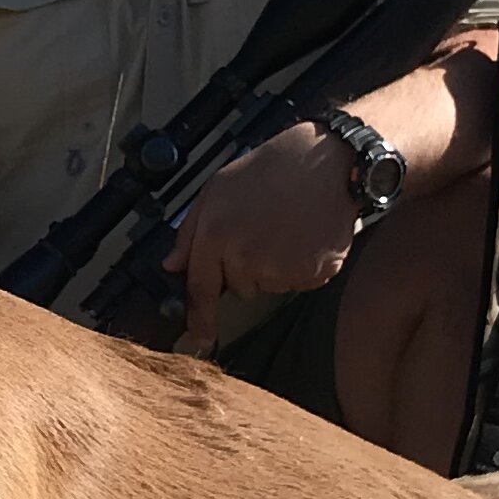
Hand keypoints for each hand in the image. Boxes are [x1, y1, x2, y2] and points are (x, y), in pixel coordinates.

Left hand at [163, 121, 360, 352]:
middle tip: (261, 228)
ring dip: (274, 265)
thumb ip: (190, 231)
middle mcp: (247, 259)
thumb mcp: (217, 189)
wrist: (324, 160)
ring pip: (270, 285)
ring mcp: (282, 270)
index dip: (199, 319)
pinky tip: (304, 234)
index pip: (201, 290)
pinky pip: (299, 282)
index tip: (199, 337)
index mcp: (217, 237)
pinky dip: (302, 265)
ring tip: (285, 226)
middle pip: (239, 287)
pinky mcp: (313, 274)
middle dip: (245, 266)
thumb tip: (173, 265)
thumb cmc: (271, 169)